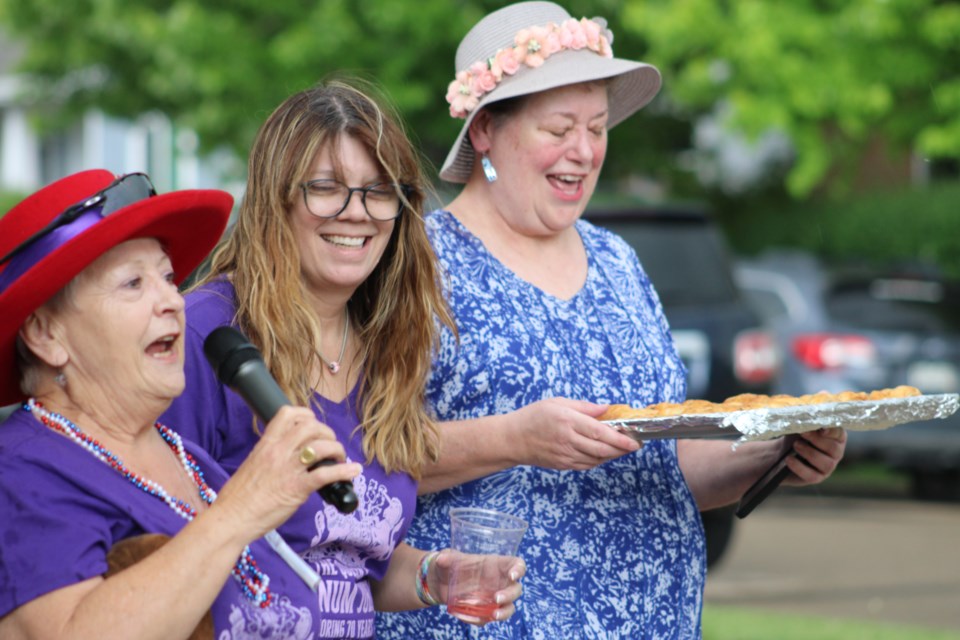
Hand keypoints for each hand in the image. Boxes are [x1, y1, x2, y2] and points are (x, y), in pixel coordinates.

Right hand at [210, 406, 362, 539]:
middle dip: (326, 433)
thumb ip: (270, 456)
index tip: (313, 423)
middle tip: (330, 445)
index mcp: (265, 444)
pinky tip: (353, 471)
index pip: (288, 415)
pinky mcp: (296, 488)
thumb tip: (287, 456)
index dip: (306, 415)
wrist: (230, 519)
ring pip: (321, 446)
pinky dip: (344, 471)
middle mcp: (278, 452)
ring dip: (337, 450)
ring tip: (340, 458)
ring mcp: (288, 469)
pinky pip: (326, 474)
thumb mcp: (252, 465)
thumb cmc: (238, 498)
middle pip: (311, 427)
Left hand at [432, 550, 525, 624]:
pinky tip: (467, 617)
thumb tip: (441, 559)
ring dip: (504, 613)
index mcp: (495, 565)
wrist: (439, 582)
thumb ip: (446, 558)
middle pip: (516, 589)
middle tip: (496, 599)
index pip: (516, 564)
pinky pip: (487, 618)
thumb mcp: (447, 559)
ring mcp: (493, 598)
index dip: (519, 569)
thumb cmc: (449, 565)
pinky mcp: (484, 611)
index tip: (513, 575)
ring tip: (493, 616)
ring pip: (508, 607)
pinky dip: (480, 620)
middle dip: (510, 595)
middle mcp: (498, 582)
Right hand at [512, 398, 640, 470]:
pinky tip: (603, 454)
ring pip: (597, 459)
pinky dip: (599, 460)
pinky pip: (587, 465)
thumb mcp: (557, 402)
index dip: (620, 438)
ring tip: (621, 448)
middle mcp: (568, 440)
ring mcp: (565, 455)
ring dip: (612, 455)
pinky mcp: (563, 465)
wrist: (512, 439)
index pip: (600, 432)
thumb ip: (584, 406)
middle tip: (634, 445)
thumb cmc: (533, 416)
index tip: (634, 440)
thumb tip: (606, 408)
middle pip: (602, 449)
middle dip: (621, 449)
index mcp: (568, 420)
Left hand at [782, 427, 846, 486]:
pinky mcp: (816, 478)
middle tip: (802, 433)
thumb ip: (806, 422)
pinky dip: (799, 467)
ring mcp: (828, 467)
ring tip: (795, 445)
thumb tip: (806, 418)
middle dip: (817, 440)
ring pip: (826, 464)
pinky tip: (789, 459)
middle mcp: (836, 453)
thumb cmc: (794, 436)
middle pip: (834, 449)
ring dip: (809, 453)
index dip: (832, 431)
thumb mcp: (800, 426)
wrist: (779, 452)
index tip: (821, 429)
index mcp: (835, 437)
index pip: (839, 433)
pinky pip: (812, 475)